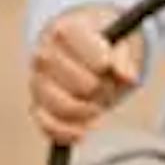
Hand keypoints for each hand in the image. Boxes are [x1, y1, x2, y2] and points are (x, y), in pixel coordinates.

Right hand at [28, 8, 145, 142]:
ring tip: (97, 106)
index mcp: (63, 32)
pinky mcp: (36, 107)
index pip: (89, 56)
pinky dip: (68, 132)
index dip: (103, 63)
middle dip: (100, 90)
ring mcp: (37, 83)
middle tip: (105, 87)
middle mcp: (43, 56)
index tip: (107, 65)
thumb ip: (123, 59)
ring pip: (65, 107)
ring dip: (87, 112)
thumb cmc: (98, 49)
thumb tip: (128, 77)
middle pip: (83, 84)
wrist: (74, 54)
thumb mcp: (116, 45)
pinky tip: (83, 130)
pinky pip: (49, 127)